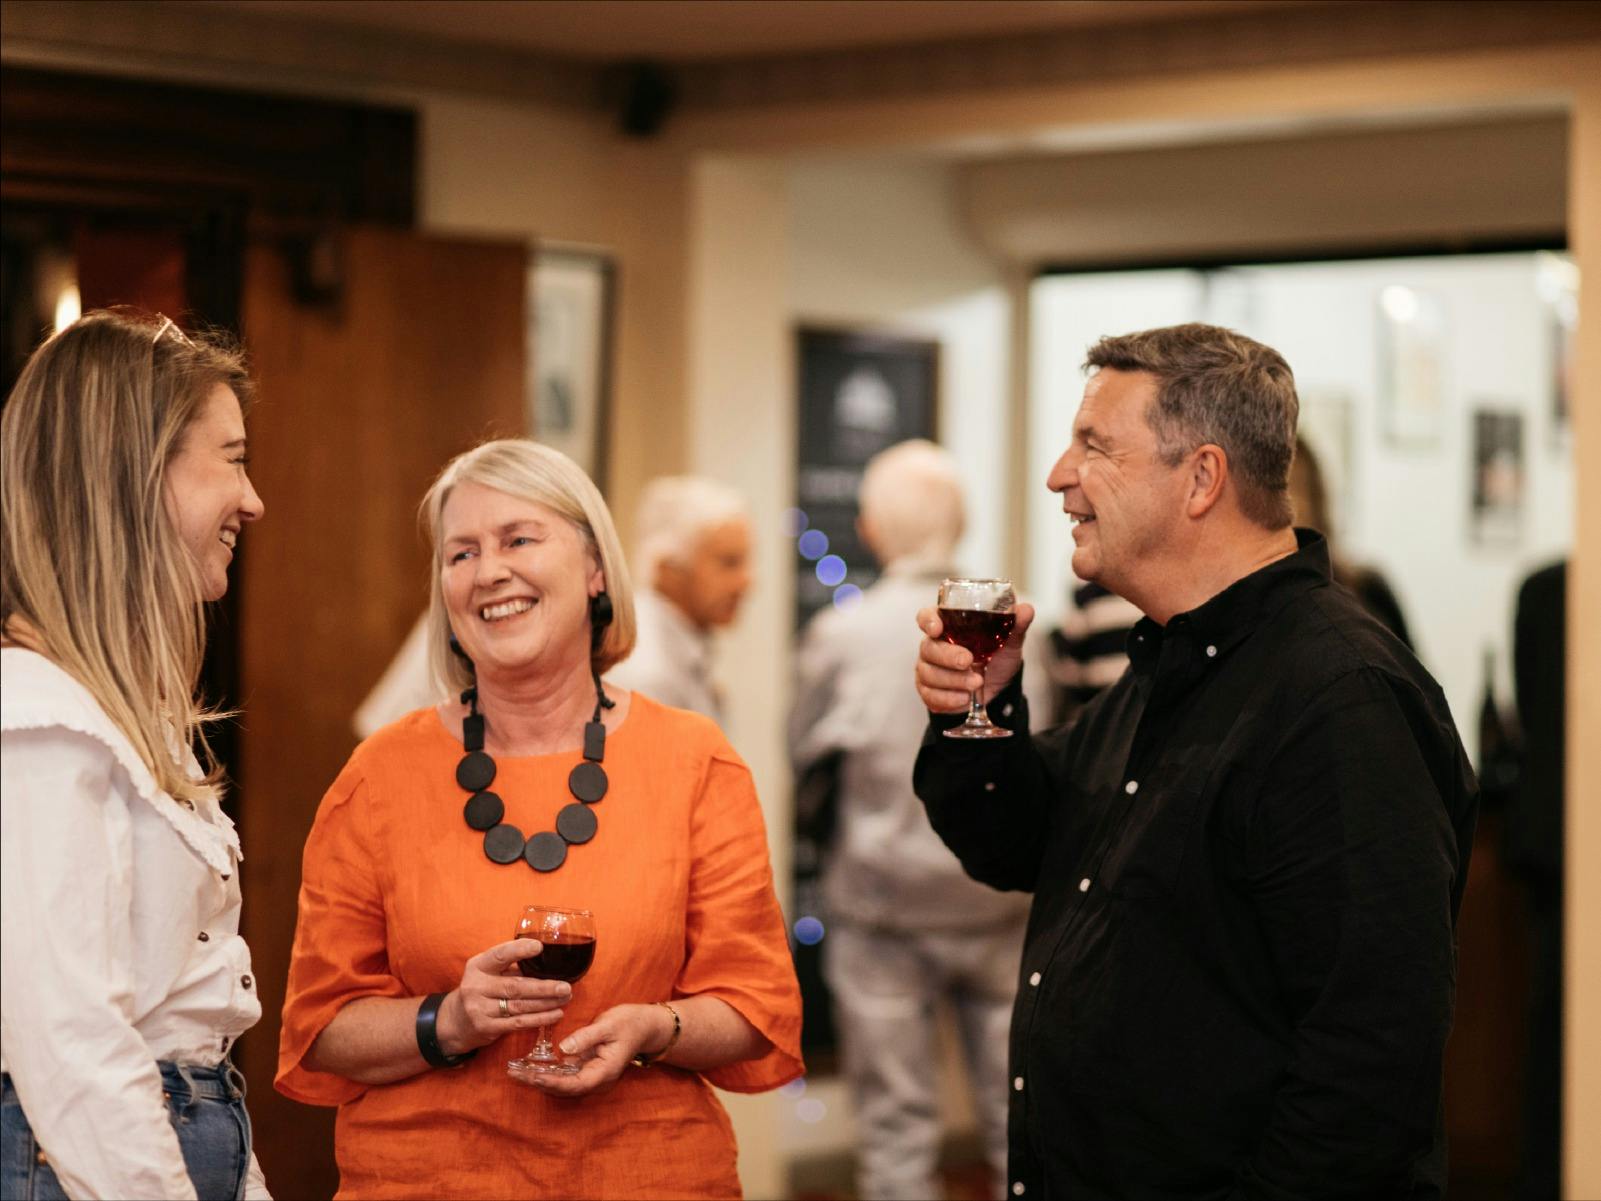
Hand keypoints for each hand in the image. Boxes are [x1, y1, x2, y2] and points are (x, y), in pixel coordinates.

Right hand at [435, 938, 570, 1055]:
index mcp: (478, 966)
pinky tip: (556, 1014)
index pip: (499, 955)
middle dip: (544, 987)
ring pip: (520, 1006)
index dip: (519, 950)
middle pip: (515, 986)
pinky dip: (539, 1019)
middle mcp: (476, 986)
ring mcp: (479, 1009)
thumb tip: (549, 959)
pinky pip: (518, 1023)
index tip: (539, 947)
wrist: (456, 1021)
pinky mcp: (486, 1027)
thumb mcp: (488, 973)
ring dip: (546, 1003)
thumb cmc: (482, 989)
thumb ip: (510, 966)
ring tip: (565, 998)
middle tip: (565, 986)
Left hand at [519, 1003, 672, 1098]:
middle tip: (514, 1072)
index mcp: (604, 1072)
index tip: (532, 1076)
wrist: (645, 1026)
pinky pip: (564, 1074)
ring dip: (539, 1078)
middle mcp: (595, 1078)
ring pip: (561, 1083)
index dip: (551, 1082)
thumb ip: (586, 1037)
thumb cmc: (629, 1023)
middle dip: (538, 1082)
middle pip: (563, 1088)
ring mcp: (590, 1074)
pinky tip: (530, 1065)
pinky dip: (547, 1072)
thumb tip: (564, 1049)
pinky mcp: (585, 1067)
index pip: (573, 1084)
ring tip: (515, 1071)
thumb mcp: (609, 1025)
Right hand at [915, 602, 1034, 712]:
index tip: (937, 628)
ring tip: (976, 683)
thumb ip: (1015, 626)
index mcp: (947, 627)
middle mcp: (933, 646)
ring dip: (954, 680)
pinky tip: (964, 698)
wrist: (998, 691)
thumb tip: (1026, 609)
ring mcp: (927, 669)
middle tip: (969, 661)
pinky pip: (930, 695)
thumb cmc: (997, 659)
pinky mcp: (928, 692)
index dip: (927, 621)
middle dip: (948, 656)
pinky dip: (949, 698)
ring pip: (929, 673)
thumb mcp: (1009, 643)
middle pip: (928, 647)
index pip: (926, 617)